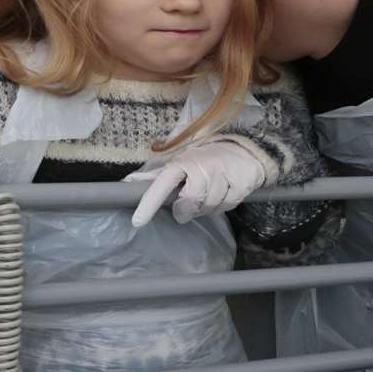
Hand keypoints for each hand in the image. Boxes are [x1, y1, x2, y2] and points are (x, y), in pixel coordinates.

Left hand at [126, 140, 280, 226]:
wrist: (243, 150)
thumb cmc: (205, 158)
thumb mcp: (180, 160)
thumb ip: (156, 174)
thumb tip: (129, 181)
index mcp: (183, 162)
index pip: (162, 184)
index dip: (149, 203)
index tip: (138, 222)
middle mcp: (203, 167)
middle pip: (190, 201)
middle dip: (187, 209)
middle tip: (187, 207)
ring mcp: (223, 174)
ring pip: (209, 206)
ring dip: (206, 208)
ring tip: (207, 196)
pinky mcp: (240, 183)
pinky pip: (227, 206)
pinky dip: (222, 206)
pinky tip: (222, 196)